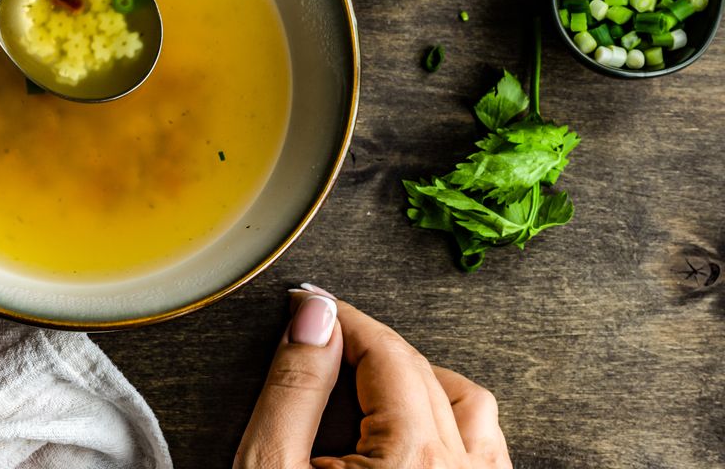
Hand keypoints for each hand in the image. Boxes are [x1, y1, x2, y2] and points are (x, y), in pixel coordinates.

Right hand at [235, 286, 511, 468]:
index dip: (343, 318)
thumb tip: (314, 318)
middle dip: (372, 345)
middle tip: (324, 335)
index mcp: (412, 460)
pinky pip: (485, 454)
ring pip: (472, 409)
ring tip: (370, 378)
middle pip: (426, 373)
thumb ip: (294, 390)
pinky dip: (452, 425)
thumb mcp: (269, 466)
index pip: (386, 353)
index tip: (311, 302)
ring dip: (424, 381)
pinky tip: (412, 427)